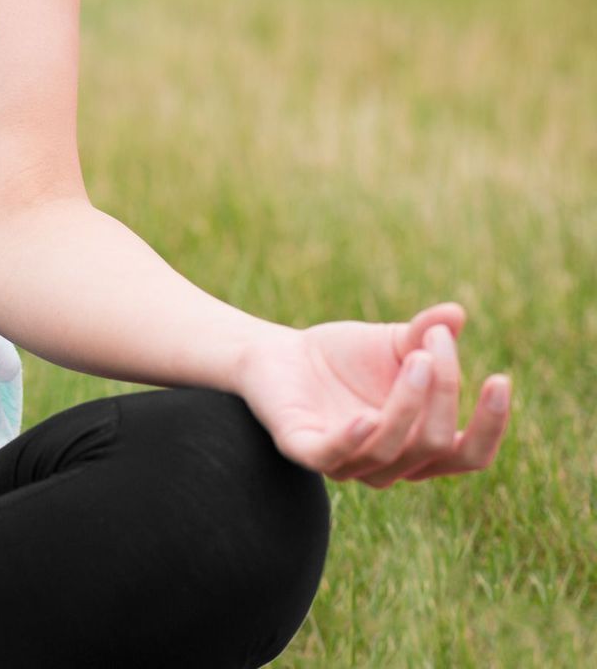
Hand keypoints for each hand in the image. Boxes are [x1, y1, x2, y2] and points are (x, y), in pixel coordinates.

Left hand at [232, 302, 510, 486]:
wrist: (278, 352)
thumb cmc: (346, 356)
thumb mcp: (395, 342)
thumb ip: (427, 333)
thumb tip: (455, 313)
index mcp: (420, 447)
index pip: (469, 455)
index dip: (490, 425)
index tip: (499, 379)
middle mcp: (389, 465)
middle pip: (434, 444)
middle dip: (442, 392)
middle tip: (433, 343)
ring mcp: (345, 463)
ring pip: (390, 450)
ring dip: (408, 403)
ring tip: (416, 355)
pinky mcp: (302, 450)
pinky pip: (332, 456)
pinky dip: (353, 438)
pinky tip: (366, 415)